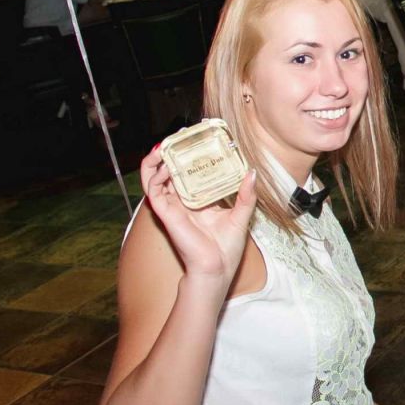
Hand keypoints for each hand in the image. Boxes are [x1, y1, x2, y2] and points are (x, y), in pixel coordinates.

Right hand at [140, 146, 257, 284]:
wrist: (216, 269)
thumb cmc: (226, 249)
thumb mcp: (241, 215)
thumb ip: (246, 194)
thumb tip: (252, 172)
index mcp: (200, 200)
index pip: (192, 172)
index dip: (192, 155)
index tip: (199, 138)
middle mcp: (184, 201)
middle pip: (172, 170)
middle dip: (173, 151)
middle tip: (180, 134)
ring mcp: (173, 206)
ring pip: (156, 176)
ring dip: (158, 159)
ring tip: (165, 144)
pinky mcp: (165, 213)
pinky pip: (153, 189)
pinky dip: (155, 174)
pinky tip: (164, 163)